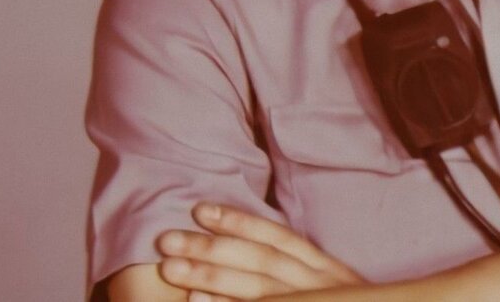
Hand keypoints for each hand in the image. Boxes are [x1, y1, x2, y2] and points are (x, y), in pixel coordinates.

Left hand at [156, 203, 364, 300]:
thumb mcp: (332, 287)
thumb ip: (300, 271)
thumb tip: (249, 250)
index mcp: (324, 269)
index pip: (278, 238)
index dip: (240, 221)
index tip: (200, 209)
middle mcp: (319, 285)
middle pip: (260, 262)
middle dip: (211, 249)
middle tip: (167, 240)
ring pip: (258, 291)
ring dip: (211, 280)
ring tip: (171, 269)